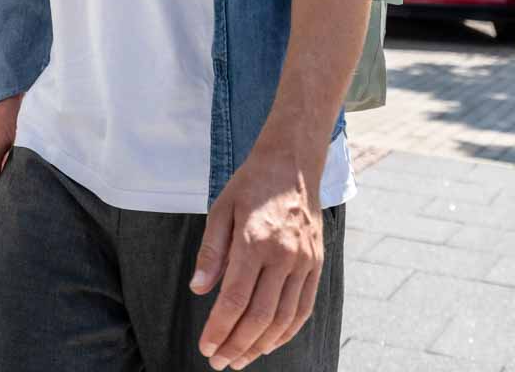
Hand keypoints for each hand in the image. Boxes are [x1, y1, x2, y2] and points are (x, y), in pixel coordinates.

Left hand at [189, 141, 324, 369]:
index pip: (234, 299)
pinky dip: (287, 331)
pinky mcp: (316, 263)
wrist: (293, 163)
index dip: (219, 328)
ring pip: (284, 317)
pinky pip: (304, 307)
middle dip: (237, 344)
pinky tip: (270, 343)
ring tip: (241, 359)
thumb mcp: (220, 209)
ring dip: (261, 344)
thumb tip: (198, 289)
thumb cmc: (251, 185)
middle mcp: (283, 254)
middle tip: (219, 362)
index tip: (205, 346)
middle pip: (259, 315)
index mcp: (253, 240)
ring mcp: (304, 261)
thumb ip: (211, 252)